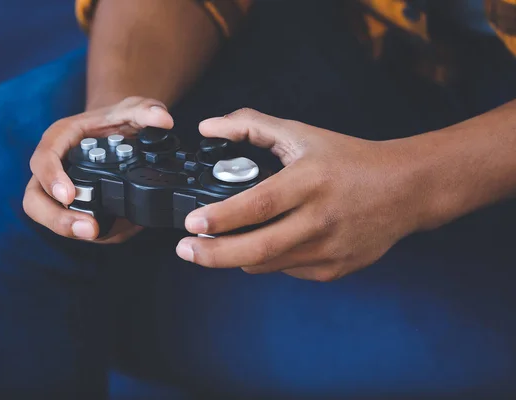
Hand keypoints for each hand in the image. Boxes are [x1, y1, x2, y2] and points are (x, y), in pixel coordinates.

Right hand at [23, 97, 173, 242]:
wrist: (119, 132)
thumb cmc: (117, 120)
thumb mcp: (133, 109)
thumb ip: (147, 110)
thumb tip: (163, 120)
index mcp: (59, 139)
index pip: (43, 159)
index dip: (51, 178)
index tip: (69, 194)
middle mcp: (54, 168)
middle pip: (35, 198)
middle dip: (56, 218)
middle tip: (87, 228)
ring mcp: (62, 190)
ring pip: (50, 217)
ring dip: (72, 230)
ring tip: (99, 233)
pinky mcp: (77, 208)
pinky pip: (77, 225)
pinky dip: (97, 231)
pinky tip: (120, 228)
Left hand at [176, 108, 432, 280]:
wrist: (404, 190)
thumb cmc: (349, 160)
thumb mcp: (301, 135)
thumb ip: (252, 126)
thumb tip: (208, 127)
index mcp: (311, 182)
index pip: (259, 204)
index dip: (222, 217)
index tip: (191, 223)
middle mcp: (321, 219)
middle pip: (258, 248)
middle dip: (213, 254)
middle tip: (185, 250)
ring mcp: (329, 250)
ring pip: (267, 264)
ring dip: (235, 257)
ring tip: (214, 245)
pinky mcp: (335, 269)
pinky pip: (287, 269)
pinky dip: (267, 259)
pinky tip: (265, 243)